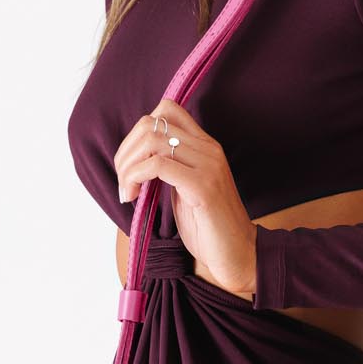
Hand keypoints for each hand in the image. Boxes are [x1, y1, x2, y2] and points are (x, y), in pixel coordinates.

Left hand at [114, 98, 256, 297]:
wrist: (238, 254)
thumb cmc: (208, 228)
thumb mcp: (185, 189)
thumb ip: (169, 169)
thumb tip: (136, 160)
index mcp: (205, 146)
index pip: (167, 109)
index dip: (139, 132)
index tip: (131, 164)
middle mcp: (208, 148)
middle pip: (152, 122)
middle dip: (127, 151)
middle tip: (123, 181)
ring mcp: (208, 165)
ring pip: (152, 140)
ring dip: (129, 166)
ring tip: (128, 191)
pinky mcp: (203, 186)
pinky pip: (158, 165)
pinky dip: (136, 177)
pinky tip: (135, 197)